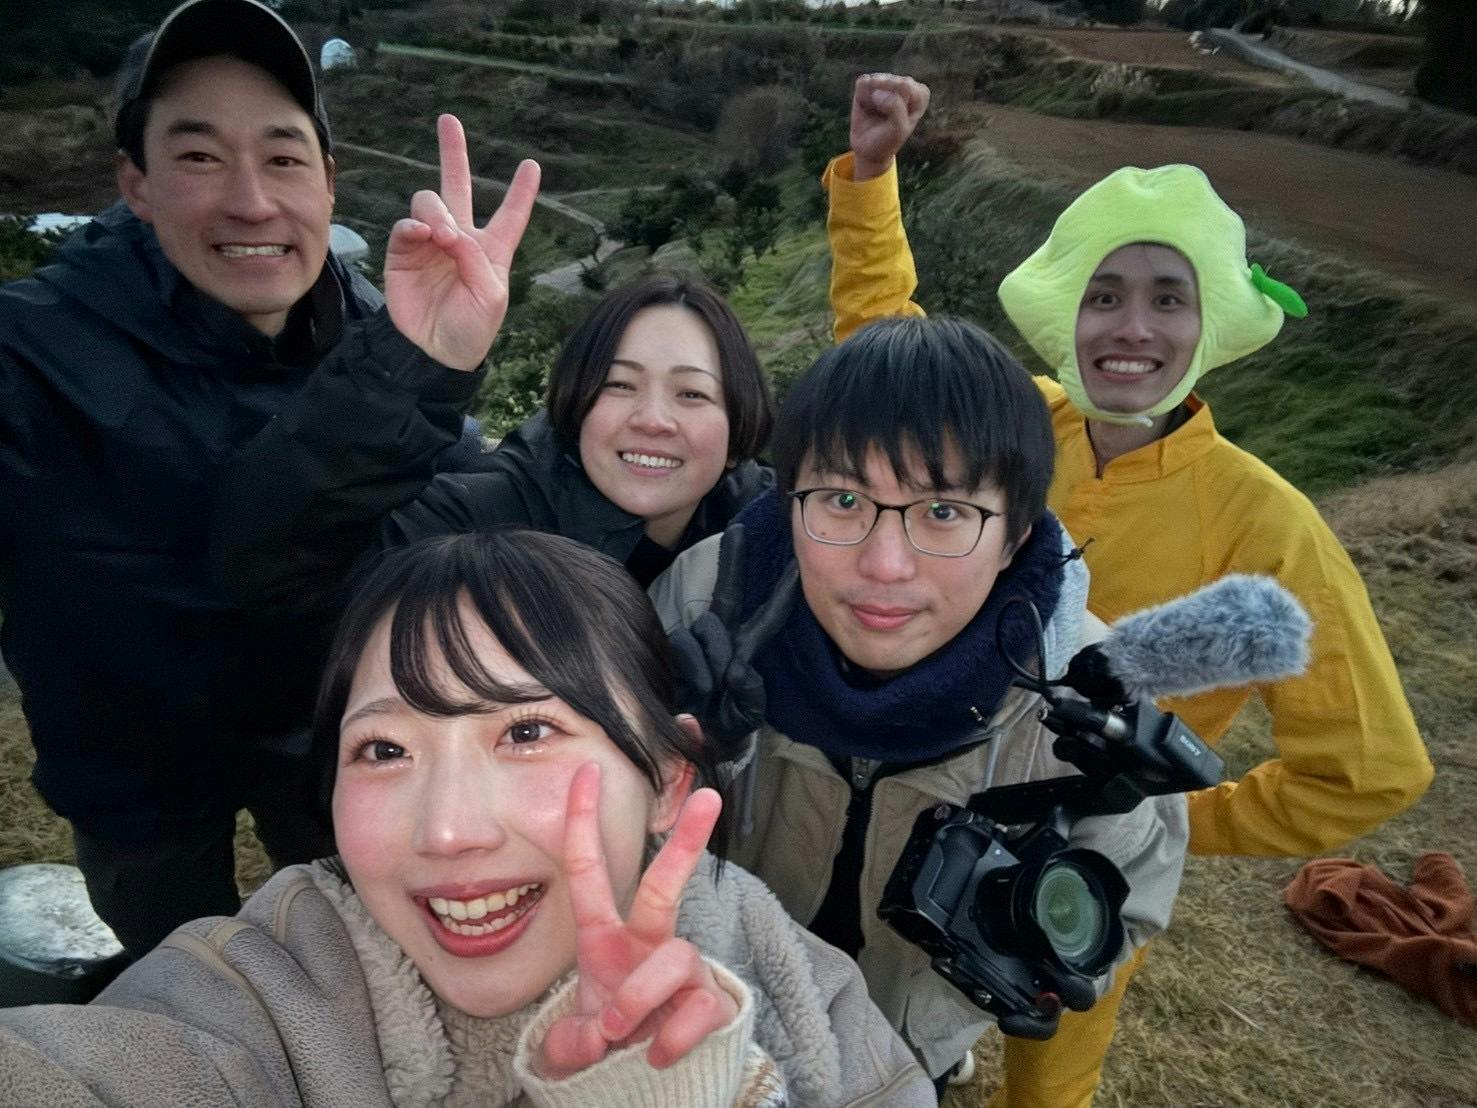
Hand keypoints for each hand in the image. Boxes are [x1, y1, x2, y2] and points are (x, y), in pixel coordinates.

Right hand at [384, 114, 540, 371]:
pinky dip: (413, 225)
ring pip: (430, 202)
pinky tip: (423, 234)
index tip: (532, 166)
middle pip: (457, 186)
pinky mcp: (404, 253)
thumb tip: (448, 230)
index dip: (521, 192)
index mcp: (492, 249)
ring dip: (437, 211)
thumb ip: (475, 259)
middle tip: (449, 120)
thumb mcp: (490, 297)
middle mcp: (461, 239)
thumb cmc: (472, 327)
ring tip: (443, 236)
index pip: (510, 214)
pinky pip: (406, 226)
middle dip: (453, 153)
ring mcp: (430, 242)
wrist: (436, 350)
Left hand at [539, 763, 731, 1077]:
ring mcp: (682, 970)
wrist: (645, 1077)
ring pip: (675, 958)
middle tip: (708, 797)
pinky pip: (697, 1008)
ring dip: (640, 998)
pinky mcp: (710, 1001)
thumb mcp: (576, 1043)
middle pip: (663, 886)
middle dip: (685, 842)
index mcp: (605, 938)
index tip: (585, 771)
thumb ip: (571, 1043)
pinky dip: (672, 1039)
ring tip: (622, 1034)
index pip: (589, 873)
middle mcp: (647, 943)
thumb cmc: (611, 1037)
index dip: (583, 822)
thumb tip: (589, 1040)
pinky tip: (658, 1056)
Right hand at [668, 522, 794, 753]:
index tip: (796, 565)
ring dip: (712, 658)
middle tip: (736, 547)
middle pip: (725, 597)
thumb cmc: (722, 728)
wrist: (691, 743)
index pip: (767, 615)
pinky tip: (695, 688)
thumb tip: (741, 669)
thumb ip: (751, 696)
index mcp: (745, 649)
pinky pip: (686, 644)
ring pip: (707, 628)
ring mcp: (695, 642)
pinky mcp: (673, 649)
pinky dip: (693, 667)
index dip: (782, 592)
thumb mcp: (745, 716)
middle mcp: (720, 639)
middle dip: (731, 569)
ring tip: (710, 689)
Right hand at [849, 73, 929, 181]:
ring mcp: (887, 81)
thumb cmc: (888, 140)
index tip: (897, 121)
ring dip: (871, 101)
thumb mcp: (898, 129)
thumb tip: (877, 92)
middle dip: (884, 103)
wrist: (868, 149)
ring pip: (875, 81)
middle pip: (891, 83)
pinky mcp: (869, 82)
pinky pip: (863, 82)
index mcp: (920, 94)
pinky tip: (866, 107)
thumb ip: (895, 107)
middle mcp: (905, 83)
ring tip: (875, 113)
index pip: (906, 87)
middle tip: (885, 119)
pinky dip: (861, 97)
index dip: (897, 106)